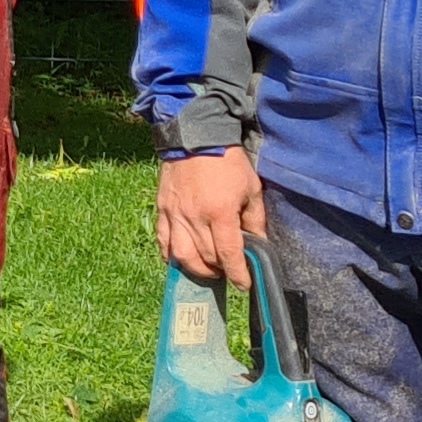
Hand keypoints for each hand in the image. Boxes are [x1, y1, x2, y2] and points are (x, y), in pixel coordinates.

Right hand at [155, 148, 265, 286]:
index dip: (238, 274)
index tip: (244, 284)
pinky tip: (181, 259)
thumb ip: (255, 219)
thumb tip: (258, 243)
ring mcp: (175, 215)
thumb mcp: (251, 188)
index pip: (229, 255)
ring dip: (196, 268)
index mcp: (220, 213)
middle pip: (206, 258)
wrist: (196, 137)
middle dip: (220, 270)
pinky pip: (163, 240)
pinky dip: (170, 255)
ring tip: (207, 268)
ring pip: (182, 255)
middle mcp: (195, 218)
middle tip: (229, 271)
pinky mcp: (162, 209)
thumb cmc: (228, 162)